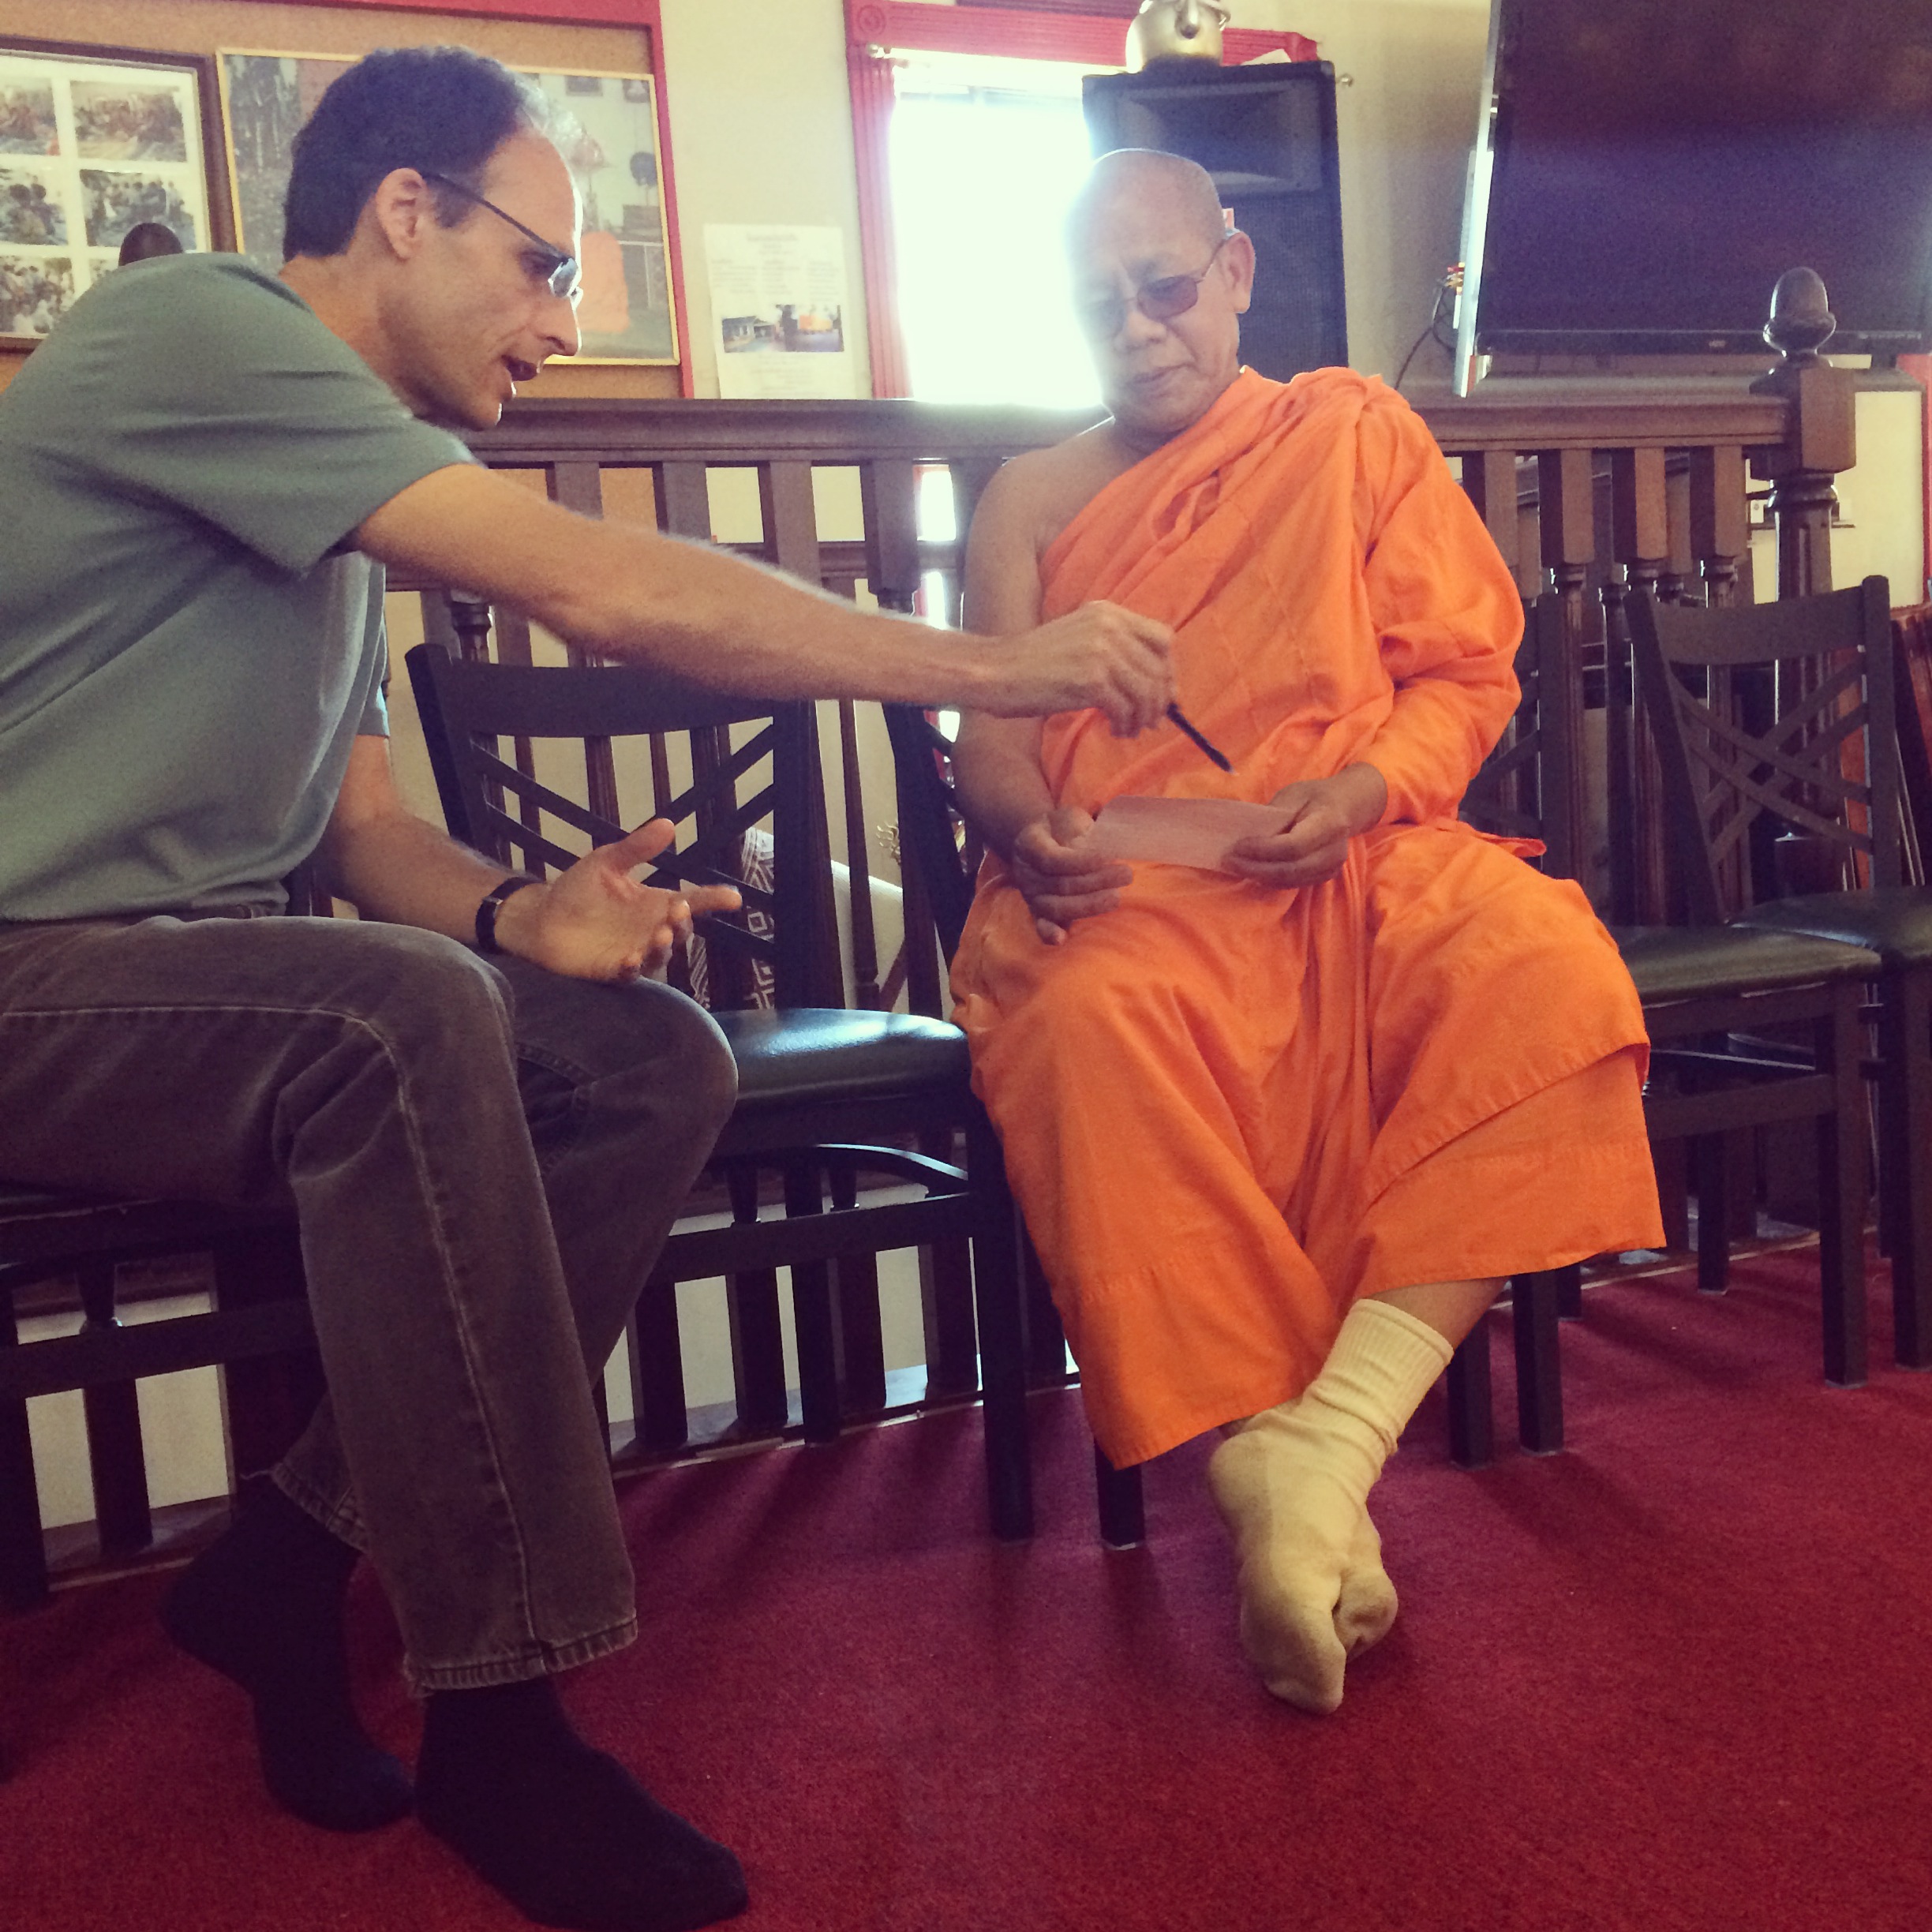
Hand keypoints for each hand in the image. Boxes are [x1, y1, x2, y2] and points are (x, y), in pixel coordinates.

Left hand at [492, 819, 741, 981]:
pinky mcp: (614, 970)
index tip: (734, 898)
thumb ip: (636, 848)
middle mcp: (651, 929)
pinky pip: (631, 974)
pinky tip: (630, 959)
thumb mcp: (607, 862)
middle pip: (681, 931)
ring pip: (661, 956)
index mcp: (655, 903)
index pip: (693, 901)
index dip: (714, 900)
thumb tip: (668, 824)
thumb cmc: (578, 890)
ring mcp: (636, 951)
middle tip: (677, 911)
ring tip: (660, 936)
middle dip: (684, 923)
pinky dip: (634, 968)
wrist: (541, 918)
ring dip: (664, 947)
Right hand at [974, 602, 1174, 736]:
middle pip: (1159, 668)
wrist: (995, 671)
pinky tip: (1114, 730)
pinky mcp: (1091, 679)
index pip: (1162, 638)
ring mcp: (1101, 651)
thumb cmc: (1032, 663)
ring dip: (1143, 717)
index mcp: (1107, 612)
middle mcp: (1109, 626)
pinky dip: (1125, 725)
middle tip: (1150, 721)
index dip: (1168, 670)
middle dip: (1159, 701)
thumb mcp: (1078, 638)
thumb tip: (1151, 684)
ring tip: (1129, 729)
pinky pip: (1125, 708)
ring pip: (1147, 691)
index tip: (1162, 694)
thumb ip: (1112, 648)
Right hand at [1009, 806, 1131, 944]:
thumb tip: (1115, 835)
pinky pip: (1041, 925)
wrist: (1041, 840)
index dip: (1081, 862)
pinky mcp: (1038, 911)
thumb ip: (1083, 827)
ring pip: (1057, 906)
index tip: (1108, 857)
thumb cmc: (1061, 828)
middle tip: (1126, 874)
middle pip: (1060, 885)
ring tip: (1116, 897)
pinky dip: (1049, 933)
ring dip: (1090, 904)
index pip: (1053, 859)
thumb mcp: (1069, 817)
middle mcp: (1026, 872)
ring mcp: (1030, 894)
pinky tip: (1061, 939)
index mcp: (1030, 844)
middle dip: (1096, 882)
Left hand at [1221, 765, 1388, 890]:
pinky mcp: (1326, 877)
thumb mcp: (1294, 795)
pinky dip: (1271, 880)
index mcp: (1329, 823)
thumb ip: (1274, 816)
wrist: (1347, 807)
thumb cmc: (1315, 797)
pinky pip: (1295, 883)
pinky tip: (1253, 872)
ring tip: (1236, 867)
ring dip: (1260, 877)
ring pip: (1291, 880)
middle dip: (1256, 868)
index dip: (1263, 850)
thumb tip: (1245, 835)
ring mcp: (1333, 867)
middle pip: (1291, 869)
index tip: (1237, 847)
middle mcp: (1335, 850)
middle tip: (1229, 861)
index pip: (1293, 846)